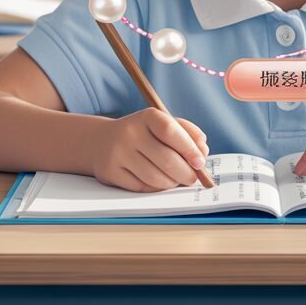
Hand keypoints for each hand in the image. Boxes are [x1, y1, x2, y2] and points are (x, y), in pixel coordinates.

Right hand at [90, 108, 209, 191]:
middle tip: (193, 178)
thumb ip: (187, 133)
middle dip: (185, 173)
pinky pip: (142, 187)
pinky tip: (159, 181)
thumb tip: (203, 150)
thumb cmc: (142, 133)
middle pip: (166, 159)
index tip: (200, 162)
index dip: (189, 148)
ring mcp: (118, 153)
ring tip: (176, 179)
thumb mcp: (163, 123)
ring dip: (172, 183)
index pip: (170, 131)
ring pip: (155, 177)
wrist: (102, 141)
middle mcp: (130, 133)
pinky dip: (156, 188)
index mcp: (147, 116)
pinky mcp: (111, 173)